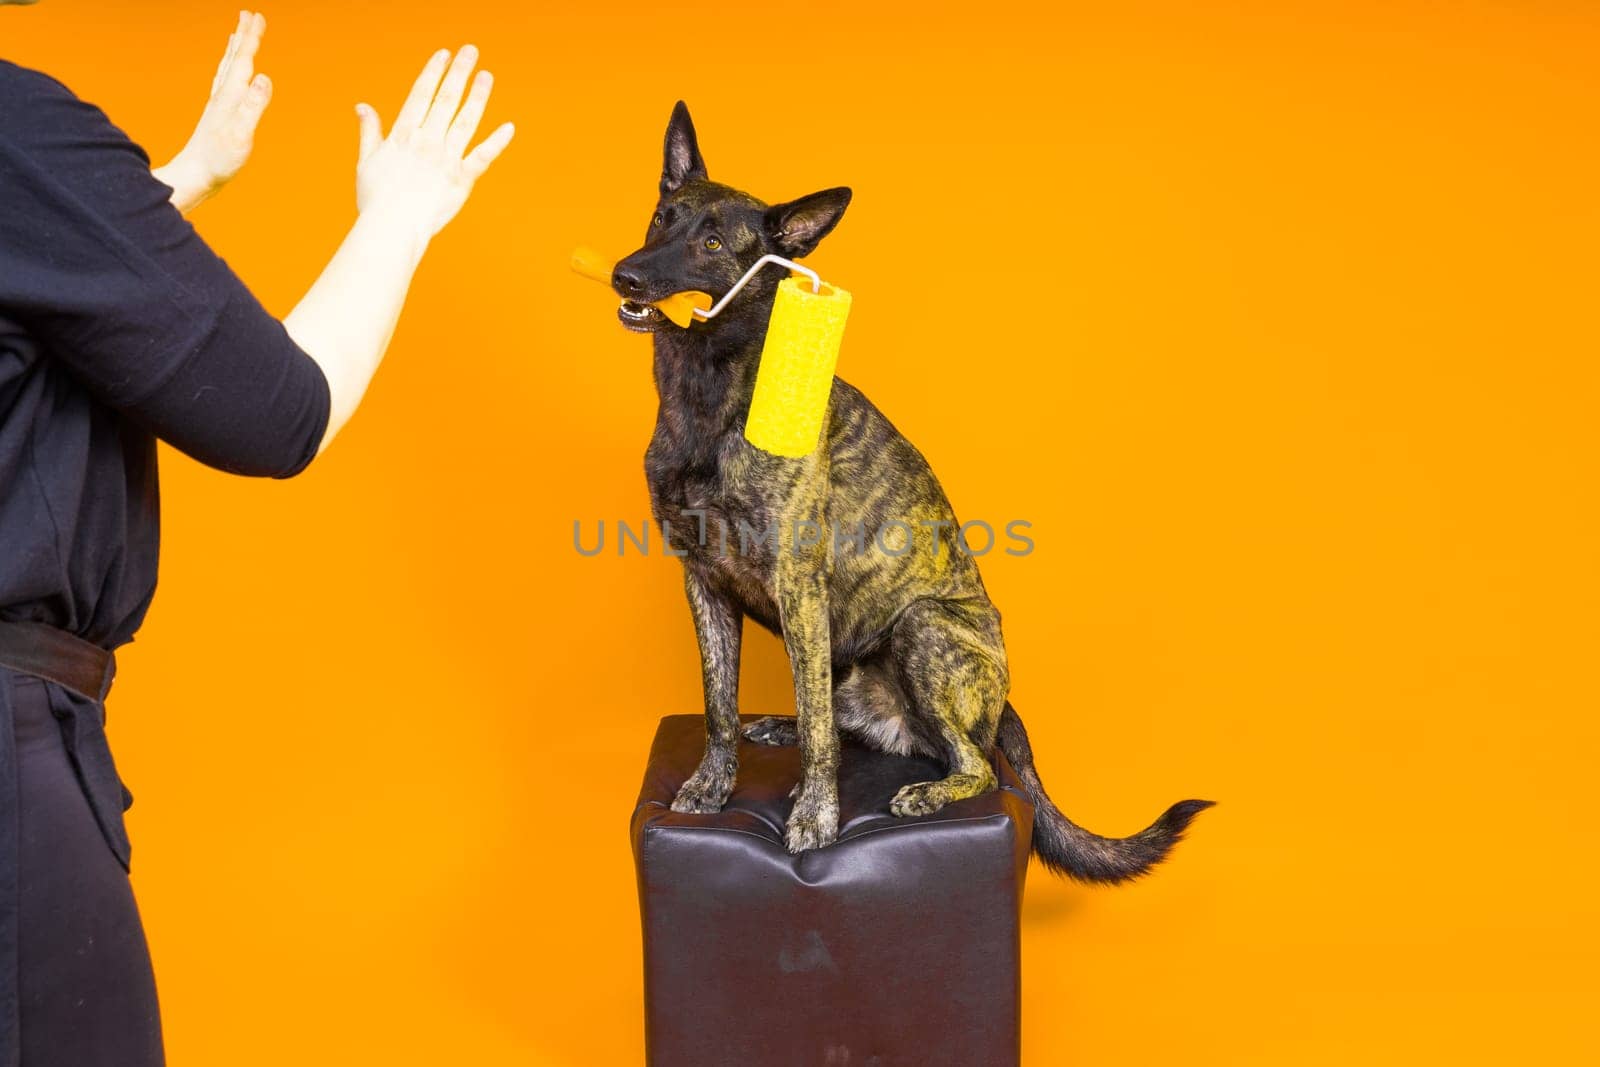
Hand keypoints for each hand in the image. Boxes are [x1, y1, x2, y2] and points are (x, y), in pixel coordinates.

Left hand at [154, 10, 273, 213]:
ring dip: (234, 49)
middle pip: (234, 58)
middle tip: (249, 14)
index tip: (258, 17)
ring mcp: (218, 105)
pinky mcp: (218, 115)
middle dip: (243, 36)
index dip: (251, 38)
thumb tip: (264, 77)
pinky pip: (225, 82)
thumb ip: (253, 106)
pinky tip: (231, 73)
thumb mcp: (241, 134)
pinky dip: (229, 70)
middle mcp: (222, 96)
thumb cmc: (219, 160)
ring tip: (238, 35)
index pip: (243, 61)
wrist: (195, 175)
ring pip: (227, 68)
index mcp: (231, 97)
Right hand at [353, 46, 514, 244]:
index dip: (433, 72)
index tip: (443, 55)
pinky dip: (497, 142)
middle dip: (459, 73)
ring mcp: (446, 159)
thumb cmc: (376, 199)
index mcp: (403, 134)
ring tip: (487, 76)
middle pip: (446, 100)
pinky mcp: (462, 180)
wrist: (392, 228)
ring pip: (466, 121)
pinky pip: (483, 157)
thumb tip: (362, 106)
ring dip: (478, 96)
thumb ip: (370, 131)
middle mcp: (426, 141)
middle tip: (470, 51)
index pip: (421, 94)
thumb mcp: (366, 160)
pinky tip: (509, 127)